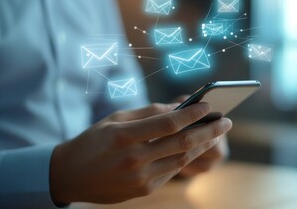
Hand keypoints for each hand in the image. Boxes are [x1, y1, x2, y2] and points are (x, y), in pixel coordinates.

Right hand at [49, 103, 231, 204]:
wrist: (70, 176)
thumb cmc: (93, 141)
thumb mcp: (115, 119)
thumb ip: (148, 113)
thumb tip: (179, 108)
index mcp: (125, 135)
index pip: (170, 122)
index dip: (193, 113)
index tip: (210, 105)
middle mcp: (135, 158)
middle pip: (183, 142)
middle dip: (210, 131)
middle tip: (227, 122)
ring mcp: (141, 178)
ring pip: (183, 159)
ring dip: (203, 145)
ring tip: (216, 134)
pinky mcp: (144, 190)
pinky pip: (172, 171)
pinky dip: (186, 158)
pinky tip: (195, 147)